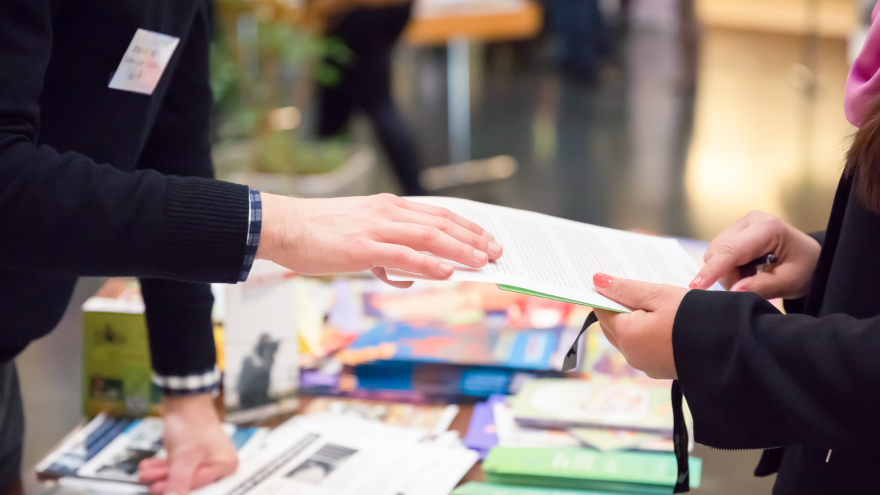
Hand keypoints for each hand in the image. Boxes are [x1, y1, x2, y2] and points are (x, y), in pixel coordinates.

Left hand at [139, 394, 237, 494]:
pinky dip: (163, 468)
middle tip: (151, 486)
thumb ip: (178, 481)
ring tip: (146, 473)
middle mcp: (219, 464)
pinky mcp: (192, 456)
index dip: (181, 492)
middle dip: (168, 483)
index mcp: (226, 465)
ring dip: (161, 475)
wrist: (184, 400)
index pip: (202, 488)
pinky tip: (150, 467)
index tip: (163, 493)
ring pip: (181, 476)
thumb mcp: (184, 456)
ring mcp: (205, 459)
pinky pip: (177, 467)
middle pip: (192, 484)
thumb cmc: (192, 422)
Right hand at [256, 193, 502, 287]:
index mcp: (387, 207)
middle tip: (496, 251)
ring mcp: (376, 227)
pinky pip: (403, 254)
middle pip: (441, 222)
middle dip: (472, 237)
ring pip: (429, 236)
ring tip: (482, 262)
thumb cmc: (317, 234)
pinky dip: (428, 263)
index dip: (465, 226)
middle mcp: (387, 212)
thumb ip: (384, 255)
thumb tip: (403, 276)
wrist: (283, 226)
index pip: (437, 213)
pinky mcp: (363, 246)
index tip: (486, 237)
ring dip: (460, 250)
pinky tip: (447, 272)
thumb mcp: (357, 237)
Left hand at [591, 273, 686, 378]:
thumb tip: (596, 281)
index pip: (602, 311)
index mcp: (626, 336)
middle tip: (632, 288)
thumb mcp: (658, 295)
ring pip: (629, 337)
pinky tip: (662, 320)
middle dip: (618, 307)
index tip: (614, 281)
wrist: (729, 348)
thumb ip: (625, 289)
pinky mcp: (661, 369)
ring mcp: (646, 365)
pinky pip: (644, 347)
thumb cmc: (693, 317)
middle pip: (613, 326)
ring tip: (650, 301)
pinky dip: (647, 333)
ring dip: (634, 320)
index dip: (606, 294)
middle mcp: (631, 355)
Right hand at [689, 210, 819, 298]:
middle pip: (718, 252)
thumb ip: (762, 287)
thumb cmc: (805, 268)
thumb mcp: (789, 282)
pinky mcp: (735, 230)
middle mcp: (750, 220)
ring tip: (752, 276)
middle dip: (726, 275)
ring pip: (715, 253)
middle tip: (749, 286)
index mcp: (767, 228)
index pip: (731, 250)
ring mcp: (740, 223)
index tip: (696, 286)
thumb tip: (734, 291)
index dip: (712, 270)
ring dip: (727, 271)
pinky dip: (729, 266)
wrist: (811, 258)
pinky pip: (719, 252)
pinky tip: (748, 269)